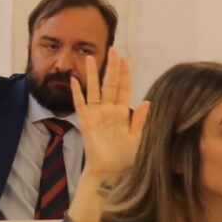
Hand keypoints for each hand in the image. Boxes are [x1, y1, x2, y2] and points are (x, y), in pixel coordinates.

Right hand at [67, 48, 145, 221]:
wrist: (111, 171)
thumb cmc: (126, 157)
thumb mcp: (138, 138)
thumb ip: (140, 120)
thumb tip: (148, 102)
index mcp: (122, 112)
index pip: (124, 88)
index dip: (125, 73)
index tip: (125, 59)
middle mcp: (109, 110)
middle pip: (110, 83)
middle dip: (111, 67)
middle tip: (113, 49)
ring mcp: (96, 115)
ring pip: (94, 89)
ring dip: (93, 74)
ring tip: (91, 58)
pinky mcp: (86, 122)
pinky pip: (80, 104)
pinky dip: (76, 93)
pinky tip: (73, 80)